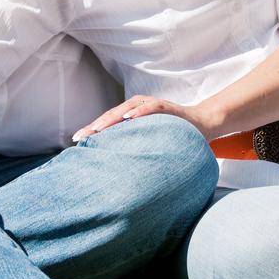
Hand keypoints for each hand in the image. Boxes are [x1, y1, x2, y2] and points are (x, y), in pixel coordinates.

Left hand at [73, 94, 214, 142]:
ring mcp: (151, 105)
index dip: (92, 131)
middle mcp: (138, 107)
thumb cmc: (174, 137)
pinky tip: (128, 117)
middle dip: (94, 126)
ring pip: (127, 109)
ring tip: (97, 129)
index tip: (76, 141)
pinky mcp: (166, 106)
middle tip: (79, 137)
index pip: (108, 124)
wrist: (202, 125)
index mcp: (132, 118)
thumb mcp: (151, 143)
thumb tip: (118, 173)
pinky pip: (151, 107)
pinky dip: (139, 111)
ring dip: (111, 118)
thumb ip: (136, 150)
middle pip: (111, 116)